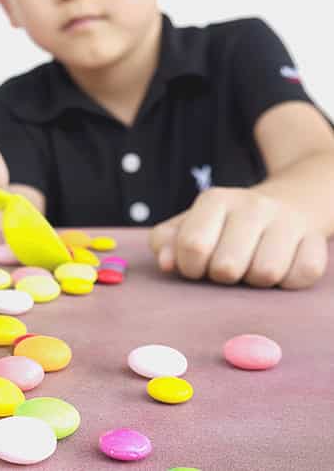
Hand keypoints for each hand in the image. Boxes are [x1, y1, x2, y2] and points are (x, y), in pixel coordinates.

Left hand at [149, 187, 327, 288]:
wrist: (286, 203)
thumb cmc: (224, 225)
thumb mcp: (189, 226)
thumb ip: (167, 243)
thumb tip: (166, 264)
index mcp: (214, 199)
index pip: (192, 246)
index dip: (190, 267)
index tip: (197, 266)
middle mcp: (252, 205)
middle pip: (227, 267)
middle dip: (222, 277)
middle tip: (228, 267)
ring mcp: (287, 220)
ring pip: (265, 274)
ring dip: (255, 281)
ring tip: (252, 265)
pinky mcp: (315, 239)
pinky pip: (301, 275)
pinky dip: (288, 282)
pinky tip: (281, 266)